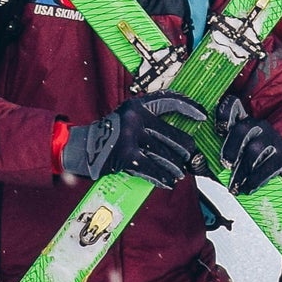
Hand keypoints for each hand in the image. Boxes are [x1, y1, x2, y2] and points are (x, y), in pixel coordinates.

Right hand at [61, 90, 206, 186]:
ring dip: (175, 166)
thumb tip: (178, 135)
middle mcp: (134, 118)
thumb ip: (148, 121)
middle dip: (184, 148)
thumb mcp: (127, 119)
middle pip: (170, 134)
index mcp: (137, 105)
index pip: (169, 100)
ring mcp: (129, 137)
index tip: (202, 115)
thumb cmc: (108, 135)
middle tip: (191, 155)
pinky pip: (152, 169)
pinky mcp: (125, 157)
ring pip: (164, 154)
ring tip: (180, 172)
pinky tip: (168, 182)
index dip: (188, 107)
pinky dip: (162, 177)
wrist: (80, 148)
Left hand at [217, 95, 281, 195]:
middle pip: (242, 128)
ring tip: (234, 185)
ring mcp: (273, 139)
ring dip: (242, 170)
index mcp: (241, 122)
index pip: (233, 105)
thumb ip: (208, 160)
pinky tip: (247, 187)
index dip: (223, 113)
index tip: (217, 129)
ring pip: (255, 150)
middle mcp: (258, 125)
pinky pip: (268, 166)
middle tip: (225, 164)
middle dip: (231, 148)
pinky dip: (255, 180)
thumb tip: (195, 159)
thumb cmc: (246, 167)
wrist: (277, 179)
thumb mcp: (225, 161)